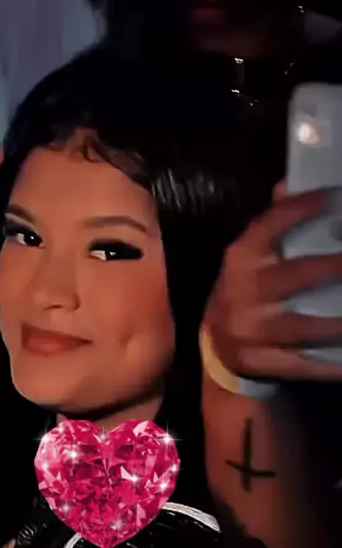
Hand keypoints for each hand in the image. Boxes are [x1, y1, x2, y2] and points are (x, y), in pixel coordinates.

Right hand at [204, 185, 341, 381]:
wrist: (218, 347)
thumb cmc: (244, 290)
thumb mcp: (248, 256)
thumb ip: (272, 224)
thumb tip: (289, 183)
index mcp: (241, 259)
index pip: (271, 227)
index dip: (303, 210)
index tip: (336, 198)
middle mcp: (243, 292)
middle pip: (290, 278)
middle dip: (329, 269)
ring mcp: (251, 331)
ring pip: (300, 327)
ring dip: (335, 324)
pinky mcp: (264, 361)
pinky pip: (301, 363)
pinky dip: (327, 364)